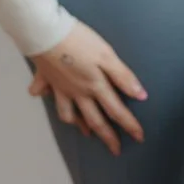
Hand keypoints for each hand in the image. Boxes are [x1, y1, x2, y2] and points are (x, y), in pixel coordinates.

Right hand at [28, 20, 146, 155]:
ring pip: (68, 113)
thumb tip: (140, 95)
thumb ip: (123, 76)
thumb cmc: (80, 41)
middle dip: (107, 136)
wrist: (46, 33)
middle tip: (115, 150)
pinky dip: (44, 95)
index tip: (139, 137)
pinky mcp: (45, 77)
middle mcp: (77, 92)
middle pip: (94, 119)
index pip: (116, 111)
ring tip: (84, 132)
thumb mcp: (107, 56)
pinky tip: (43, 95)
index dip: (129, 125)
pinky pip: (44, 92)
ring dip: (77, 124)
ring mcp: (60, 88)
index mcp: (95, 87)